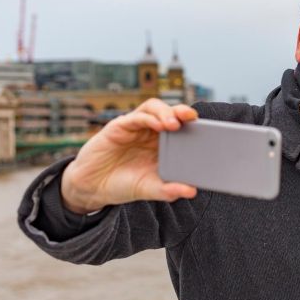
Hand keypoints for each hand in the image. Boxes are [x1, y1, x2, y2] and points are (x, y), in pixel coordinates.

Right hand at [60, 99, 198, 212]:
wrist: (92, 187)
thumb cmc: (123, 184)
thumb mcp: (149, 189)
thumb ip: (169, 190)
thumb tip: (192, 191)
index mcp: (162, 143)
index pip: (181, 126)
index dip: (193, 124)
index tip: (207, 129)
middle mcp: (151, 132)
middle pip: (170, 112)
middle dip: (182, 111)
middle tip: (193, 117)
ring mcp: (135, 127)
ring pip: (153, 108)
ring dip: (166, 112)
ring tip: (174, 123)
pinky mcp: (118, 127)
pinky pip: (135, 117)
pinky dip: (148, 118)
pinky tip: (157, 125)